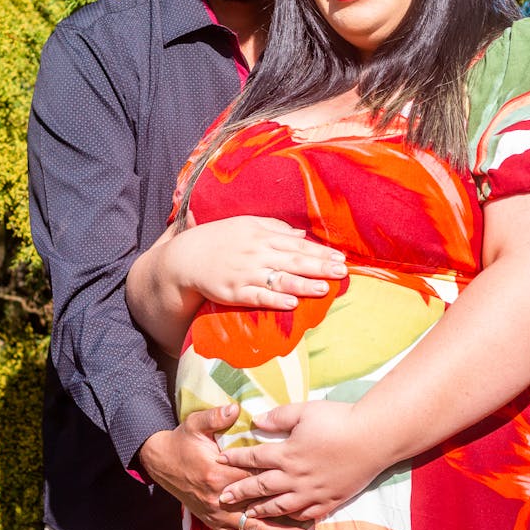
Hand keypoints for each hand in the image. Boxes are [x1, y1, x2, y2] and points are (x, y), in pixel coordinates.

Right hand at [138, 405, 310, 529]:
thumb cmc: (183, 441)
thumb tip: (235, 407)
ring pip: (251, 528)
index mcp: (218, 472)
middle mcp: (219, 498)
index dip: (278, 481)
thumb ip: (216, 416)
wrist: (161, 461)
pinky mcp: (213, 521)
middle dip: (285, 517)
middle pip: (259, 509)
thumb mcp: (195, 423)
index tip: (302, 483)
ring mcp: (216, 513)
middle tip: (310, 524)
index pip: (254, 478)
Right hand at [174, 216, 346, 309]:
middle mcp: (256, 253)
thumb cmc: (220, 238)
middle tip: (342, 272)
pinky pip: (258, 297)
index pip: (297, 244)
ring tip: (324, 288)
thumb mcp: (247, 225)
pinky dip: (275, 300)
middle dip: (319, 267)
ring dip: (303, 284)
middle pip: (293, 260)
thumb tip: (301, 234)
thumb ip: (275, 228)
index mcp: (261, 234)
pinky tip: (292, 304)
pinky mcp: (234, 292)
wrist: (187, 257)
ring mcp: (245, 273)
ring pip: (279, 280)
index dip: (319, 251)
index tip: (340, 257)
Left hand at [217, 401, 380, 521]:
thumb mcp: (305, 411)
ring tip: (247, 515)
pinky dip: (291, 519)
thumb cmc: (338, 419)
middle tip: (221, 498)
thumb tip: (256, 421)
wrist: (372, 438)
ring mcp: (312, 493)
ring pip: (280, 506)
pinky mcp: (329, 501)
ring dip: (260, 510)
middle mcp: (295, 477)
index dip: (235, 459)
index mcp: (287, 453)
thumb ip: (278, 416)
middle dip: (239, 492)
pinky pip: (305, 515)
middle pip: (261, 487)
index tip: (219, 461)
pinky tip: (285, 521)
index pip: (254, 458)